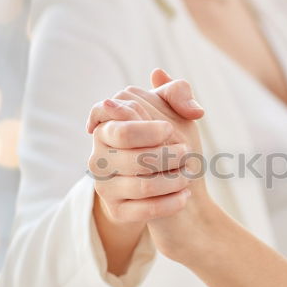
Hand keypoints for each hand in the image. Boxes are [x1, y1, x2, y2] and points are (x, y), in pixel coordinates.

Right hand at [87, 70, 204, 224]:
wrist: (170, 186)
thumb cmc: (170, 142)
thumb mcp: (176, 113)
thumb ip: (176, 91)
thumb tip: (161, 76)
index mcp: (107, 125)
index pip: (112, 122)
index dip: (142, 128)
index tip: (168, 129)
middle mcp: (98, 154)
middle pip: (132, 156)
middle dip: (167, 155)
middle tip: (187, 153)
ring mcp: (104, 184)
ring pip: (141, 185)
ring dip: (173, 180)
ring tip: (188, 173)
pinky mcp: (115, 210)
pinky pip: (143, 210)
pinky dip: (170, 202)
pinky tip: (185, 195)